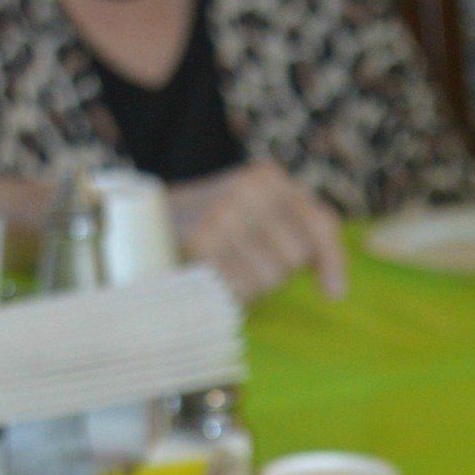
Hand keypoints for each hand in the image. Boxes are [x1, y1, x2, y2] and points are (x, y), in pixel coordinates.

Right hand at [169, 164, 347, 304]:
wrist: (138, 223)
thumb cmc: (208, 227)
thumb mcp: (253, 214)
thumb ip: (294, 232)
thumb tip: (336, 286)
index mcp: (269, 179)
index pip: (319, 224)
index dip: (332, 262)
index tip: (334, 294)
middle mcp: (250, 189)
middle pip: (295, 258)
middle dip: (275, 272)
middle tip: (241, 263)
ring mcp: (225, 212)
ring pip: (269, 277)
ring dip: (249, 285)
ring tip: (222, 267)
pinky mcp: (202, 240)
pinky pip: (238, 286)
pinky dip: (227, 292)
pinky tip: (209, 277)